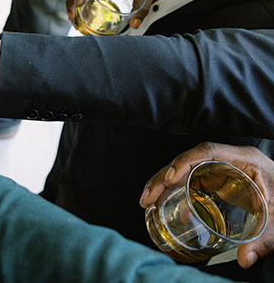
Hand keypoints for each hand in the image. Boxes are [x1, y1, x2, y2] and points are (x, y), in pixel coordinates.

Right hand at [139, 142, 273, 268]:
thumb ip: (264, 239)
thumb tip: (244, 258)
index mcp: (245, 159)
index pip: (208, 151)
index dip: (185, 161)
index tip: (170, 177)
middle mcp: (229, 160)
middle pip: (189, 160)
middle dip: (164, 177)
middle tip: (148, 197)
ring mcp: (221, 169)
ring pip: (185, 170)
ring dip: (163, 184)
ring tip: (147, 201)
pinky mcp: (217, 180)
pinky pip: (191, 181)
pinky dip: (175, 192)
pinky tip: (165, 206)